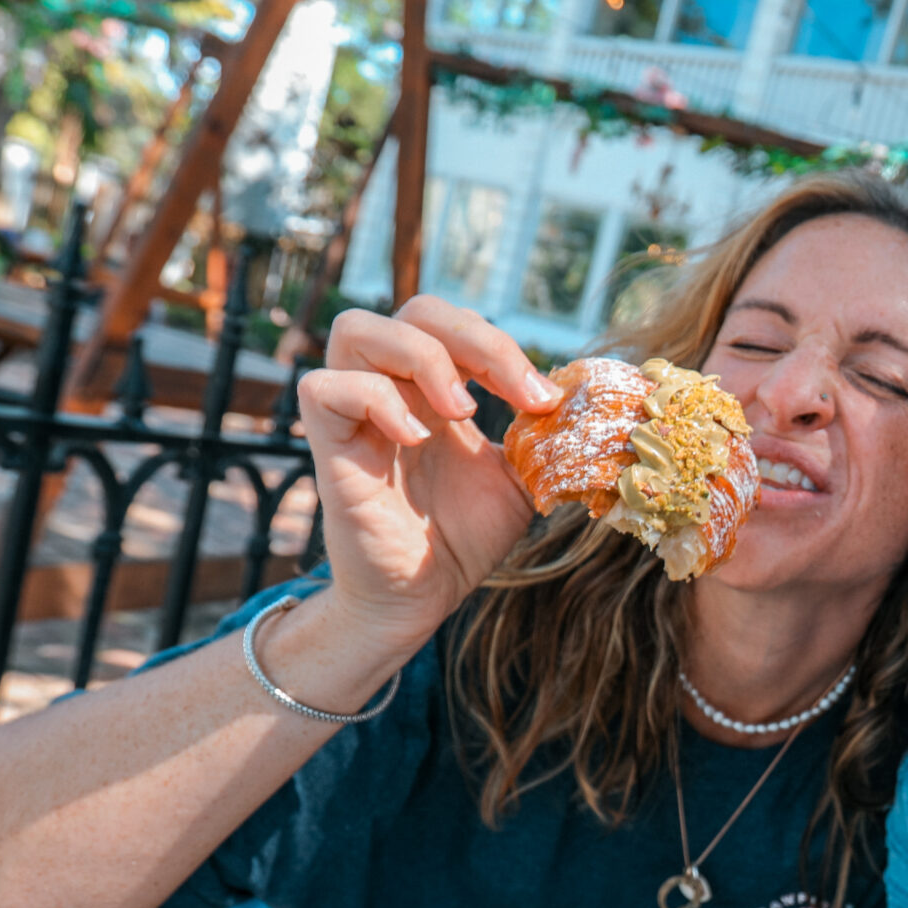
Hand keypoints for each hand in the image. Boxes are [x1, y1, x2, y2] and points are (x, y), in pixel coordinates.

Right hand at [296, 297, 559, 650]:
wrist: (423, 598)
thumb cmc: (462, 537)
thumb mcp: (520, 480)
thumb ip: (544, 438)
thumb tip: (585, 401)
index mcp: (436, 389)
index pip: (460, 324)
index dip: (505, 347)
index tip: (545, 399)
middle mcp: (393, 390)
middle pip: (415, 310)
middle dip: (475, 338)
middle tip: (515, 394)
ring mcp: (356, 415)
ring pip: (355, 329)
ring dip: (420, 355)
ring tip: (460, 409)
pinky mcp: (329, 448)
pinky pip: (322, 388)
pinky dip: (373, 398)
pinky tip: (416, 438)